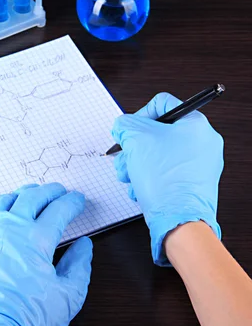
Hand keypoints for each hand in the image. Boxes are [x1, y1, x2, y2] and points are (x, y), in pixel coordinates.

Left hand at [0, 183, 92, 325]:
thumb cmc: (25, 318)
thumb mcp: (67, 297)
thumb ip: (79, 266)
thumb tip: (83, 246)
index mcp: (36, 239)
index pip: (59, 210)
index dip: (72, 203)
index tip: (78, 200)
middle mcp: (10, 228)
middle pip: (32, 197)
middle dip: (49, 191)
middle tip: (58, 190)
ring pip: (4, 201)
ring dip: (21, 194)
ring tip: (30, 194)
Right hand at [112, 92, 222, 265]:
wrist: (179, 221)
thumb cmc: (165, 181)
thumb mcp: (136, 139)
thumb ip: (126, 124)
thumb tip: (123, 125)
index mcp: (196, 124)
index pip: (163, 104)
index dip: (139, 115)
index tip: (128, 131)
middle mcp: (203, 143)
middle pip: (159, 133)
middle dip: (135, 147)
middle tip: (125, 158)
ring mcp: (200, 165)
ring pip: (159, 154)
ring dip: (138, 164)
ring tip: (129, 177)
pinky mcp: (194, 184)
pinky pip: (166, 172)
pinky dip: (149, 178)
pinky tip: (140, 188)